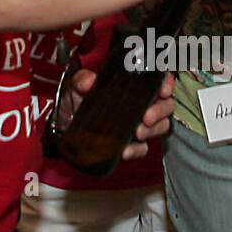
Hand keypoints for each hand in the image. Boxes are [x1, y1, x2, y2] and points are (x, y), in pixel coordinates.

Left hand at [56, 70, 174, 159]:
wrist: (65, 124)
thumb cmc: (77, 99)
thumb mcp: (77, 85)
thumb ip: (82, 80)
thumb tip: (89, 82)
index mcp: (133, 86)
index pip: (159, 81)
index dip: (167, 84)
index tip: (163, 91)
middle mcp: (141, 104)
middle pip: (166, 106)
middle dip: (160, 111)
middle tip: (146, 117)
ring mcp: (138, 124)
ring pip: (160, 127)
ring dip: (152, 130)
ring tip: (138, 132)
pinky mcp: (130, 143)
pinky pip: (141, 149)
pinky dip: (136, 150)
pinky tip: (125, 151)